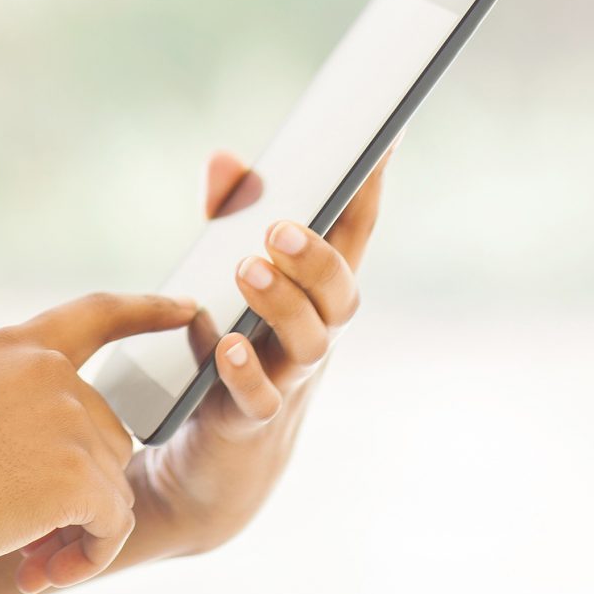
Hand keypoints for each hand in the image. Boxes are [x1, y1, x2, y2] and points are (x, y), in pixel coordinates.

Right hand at [0, 291, 198, 593]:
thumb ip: (20, 407)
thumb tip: (73, 456)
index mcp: (13, 347)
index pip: (96, 314)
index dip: (145, 309)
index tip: (185, 307)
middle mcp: (49, 372)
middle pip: (110, 434)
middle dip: (82, 490)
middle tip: (33, 539)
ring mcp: (67, 418)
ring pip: (113, 485)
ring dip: (82, 529)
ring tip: (31, 558)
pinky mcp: (77, 473)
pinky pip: (114, 523)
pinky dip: (89, 555)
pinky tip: (43, 569)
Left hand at [60, 151, 388, 582]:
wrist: (210, 455)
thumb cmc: (226, 345)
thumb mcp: (223, 275)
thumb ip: (226, 215)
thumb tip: (224, 159)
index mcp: (315, 291)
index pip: (353, 232)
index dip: (371, 186)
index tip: (383, 138)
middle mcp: (315, 333)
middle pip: (340, 292)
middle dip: (316, 256)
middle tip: (280, 228)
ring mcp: (289, 378)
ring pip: (309, 342)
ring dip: (283, 303)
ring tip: (247, 271)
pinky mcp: (250, 419)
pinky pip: (259, 398)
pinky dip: (245, 371)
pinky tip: (224, 346)